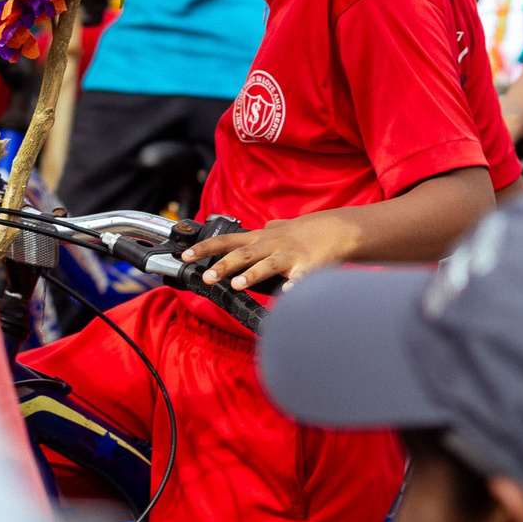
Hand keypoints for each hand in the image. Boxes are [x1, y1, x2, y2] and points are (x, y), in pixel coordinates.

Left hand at [190, 212, 358, 289]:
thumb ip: (261, 233)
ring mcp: (289, 255)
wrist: (337, 230)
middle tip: (208, 277)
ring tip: (238, 285)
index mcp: (259, 238)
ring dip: (252, 275)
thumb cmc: (305, 232)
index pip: (226, 241)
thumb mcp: (278, 228)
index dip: (204, 248)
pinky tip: (288, 293)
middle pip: (243, 254)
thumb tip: (249, 232)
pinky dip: (294, 285)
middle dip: (224, 265)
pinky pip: (301, 277)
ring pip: (267, 265)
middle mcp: (271, 245)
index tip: (185, 257)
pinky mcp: (308, 265)